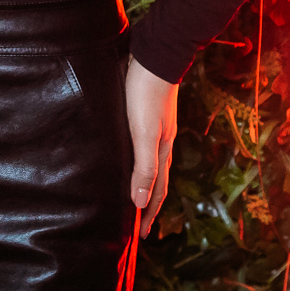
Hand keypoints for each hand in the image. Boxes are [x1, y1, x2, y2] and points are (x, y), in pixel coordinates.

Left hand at [124, 55, 177, 234]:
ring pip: (150, 163)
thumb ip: (144, 166)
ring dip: (143, 182)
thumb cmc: (146, 93)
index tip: (143, 235)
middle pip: (156, 180)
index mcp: (162, 150)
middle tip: (139, 224)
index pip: (156, 190)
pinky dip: (138, 161)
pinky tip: (127, 155)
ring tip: (134, 195)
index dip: (149, 213)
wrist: (155, 55)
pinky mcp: (146, 114)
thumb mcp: (144, 133)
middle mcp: (161, 142)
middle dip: (148, 203)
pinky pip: (143, 147)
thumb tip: (139, 203)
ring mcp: (155, 128)